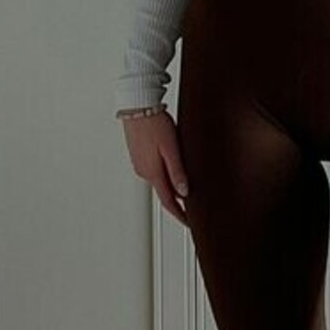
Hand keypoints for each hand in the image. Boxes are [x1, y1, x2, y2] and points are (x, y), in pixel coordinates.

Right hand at [121, 109, 190, 228]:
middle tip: (191, 208)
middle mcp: (144, 172)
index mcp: (153, 172)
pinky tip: (171, 169)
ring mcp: (140, 164)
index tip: (188, 223)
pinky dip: (164, 175)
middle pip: (164, 193)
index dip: (180, 215)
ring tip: (185, 189)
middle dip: (177, 202)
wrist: (138, 106)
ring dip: (171, 187)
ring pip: (159, 181)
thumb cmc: (154, 123)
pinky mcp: (139, 156)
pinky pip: (153, 171)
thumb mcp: (171, 148)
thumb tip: (184, 192)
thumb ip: (177, 172)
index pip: (169, 202)